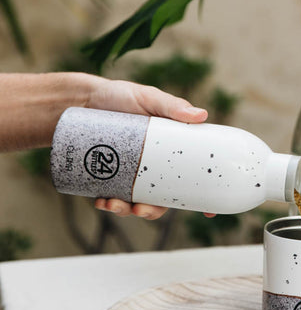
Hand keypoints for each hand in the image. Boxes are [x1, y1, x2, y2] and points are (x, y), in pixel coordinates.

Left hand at [86, 79, 213, 218]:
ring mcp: (131, 174)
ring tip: (112, 204)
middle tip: (141, 210)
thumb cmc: (121, 95)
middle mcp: (153, 167)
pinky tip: (101, 200)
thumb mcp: (149, 98)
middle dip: (153, 211)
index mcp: (171, 151)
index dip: (203, 198)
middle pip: (163, 198)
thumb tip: (201, 115)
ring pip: (137, 202)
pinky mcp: (108, 177)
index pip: (192, 176)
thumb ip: (172, 106)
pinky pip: (113, 198)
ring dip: (127, 211)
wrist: (82, 99)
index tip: (209, 214)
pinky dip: (108, 204)